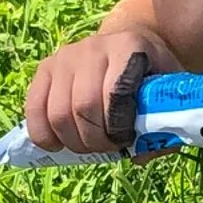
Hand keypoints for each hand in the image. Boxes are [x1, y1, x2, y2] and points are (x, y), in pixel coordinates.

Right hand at [22, 24, 181, 155]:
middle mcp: (94, 47)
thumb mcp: (167, 95)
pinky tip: (58, 144)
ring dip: (73, 142)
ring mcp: (65, 56)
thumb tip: (139, 156)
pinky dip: (44, 135)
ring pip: (58, 113)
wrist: (128, 47)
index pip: (116, 94)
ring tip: (89, 146)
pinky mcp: (45, 68)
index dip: (118, 127)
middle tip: (109, 147)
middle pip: (84, 108)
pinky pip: (34, 109)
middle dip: (96, 140)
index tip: (127, 140)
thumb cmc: (151, 77)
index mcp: (129, 47)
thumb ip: (163, 126)